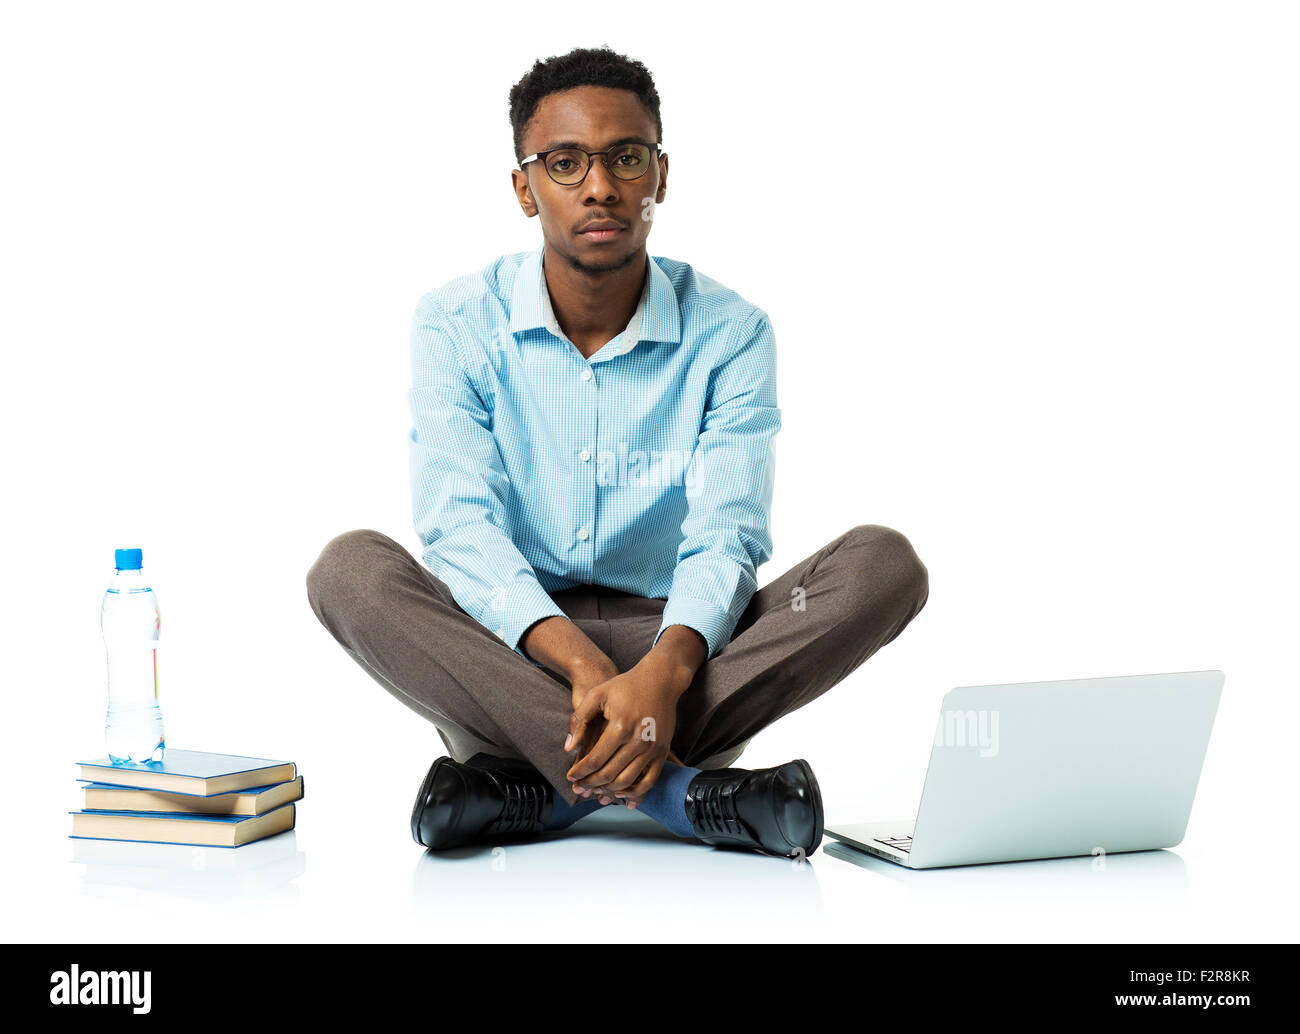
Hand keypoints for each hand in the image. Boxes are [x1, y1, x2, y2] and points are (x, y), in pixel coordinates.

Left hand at [565, 664, 683, 807]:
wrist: (660, 680)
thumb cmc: (626, 685)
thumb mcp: (597, 694)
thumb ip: (579, 719)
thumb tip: (568, 748)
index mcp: (620, 727)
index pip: (595, 760)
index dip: (580, 772)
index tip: (570, 777)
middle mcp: (638, 741)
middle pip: (609, 774)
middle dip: (590, 785)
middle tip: (579, 789)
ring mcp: (652, 748)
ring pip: (627, 782)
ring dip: (609, 792)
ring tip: (596, 794)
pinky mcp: (663, 751)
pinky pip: (650, 781)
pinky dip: (636, 794)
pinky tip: (624, 800)